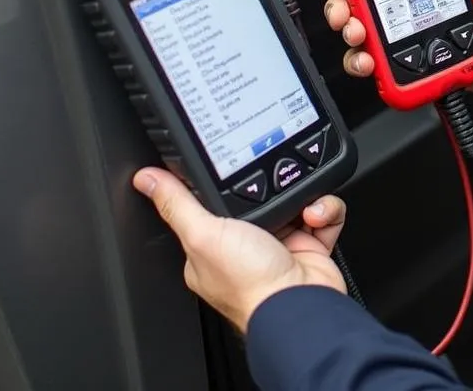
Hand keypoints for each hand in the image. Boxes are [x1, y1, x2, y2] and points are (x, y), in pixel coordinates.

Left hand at [132, 167, 346, 332]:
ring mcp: (280, 246)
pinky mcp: (310, 246)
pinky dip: (326, 210)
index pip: (214, 203)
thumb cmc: (250, 284)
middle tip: (275, 185)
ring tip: (301, 203)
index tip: (235, 166)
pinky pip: (323, 213)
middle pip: (260, 198)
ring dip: (304, 195)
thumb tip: (146, 179)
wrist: (300, 306)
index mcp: (212, 249)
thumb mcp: (203, 235)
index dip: (224, 185)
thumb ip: (178, 204)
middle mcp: (246, 248)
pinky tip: (315, 215)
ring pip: (294, 200)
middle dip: (273, 186)